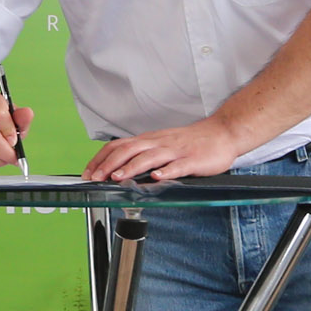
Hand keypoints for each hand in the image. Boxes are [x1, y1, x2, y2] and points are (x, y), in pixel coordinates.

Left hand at [84, 118, 249, 182]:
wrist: (222, 133)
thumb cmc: (190, 142)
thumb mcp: (161, 144)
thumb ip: (142, 155)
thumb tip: (118, 169)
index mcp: (149, 140)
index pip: (118, 146)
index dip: (101, 159)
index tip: (88, 172)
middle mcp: (159, 143)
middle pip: (129, 150)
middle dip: (109, 165)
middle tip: (96, 178)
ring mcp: (175, 151)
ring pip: (150, 157)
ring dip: (132, 167)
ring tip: (118, 178)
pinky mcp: (193, 160)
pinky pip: (178, 166)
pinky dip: (166, 171)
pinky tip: (157, 177)